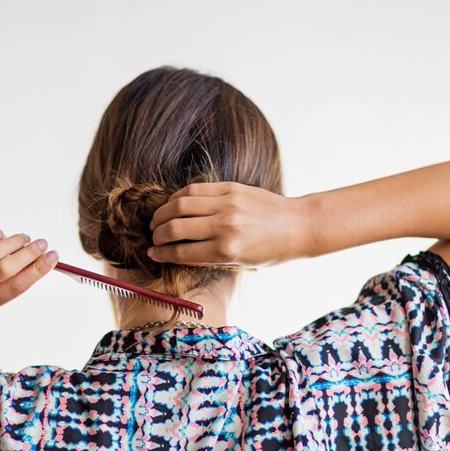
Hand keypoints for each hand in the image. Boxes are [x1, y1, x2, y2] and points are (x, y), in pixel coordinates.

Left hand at [0, 229, 57, 315]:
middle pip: (4, 269)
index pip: (15, 287)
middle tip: (42, 243)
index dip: (38, 270)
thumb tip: (41, 259)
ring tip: (24, 239)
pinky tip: (1, 236)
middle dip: (28, 253)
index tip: (53, 256)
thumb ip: (10, 283)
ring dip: (13, 242)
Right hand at [147, 182, 310, 266]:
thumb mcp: (239, 263)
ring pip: (180, 204)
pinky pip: (195, 190)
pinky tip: (174, 205)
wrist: (297, 226)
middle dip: (158, 234)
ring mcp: (227, 204)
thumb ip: (209, 257)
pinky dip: (178, 197)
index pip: (181, 252)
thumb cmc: (270, 251)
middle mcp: (224, 227)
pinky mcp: (231, 188)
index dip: (162, 254)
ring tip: (158, 221)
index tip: (152, 254)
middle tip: (153, 237)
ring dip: (163, 213)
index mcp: (226, 251)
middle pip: (175, 228)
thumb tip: (176, 252)